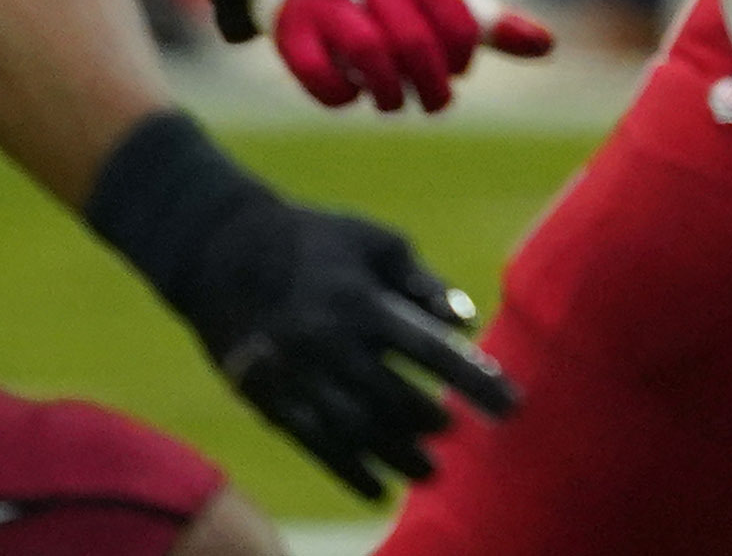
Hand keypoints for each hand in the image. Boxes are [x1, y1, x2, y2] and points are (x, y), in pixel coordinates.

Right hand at [122, 165, 511, 501]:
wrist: (220, 252)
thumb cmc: (316, 240)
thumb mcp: (376, 243)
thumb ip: (424, 283)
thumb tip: (468, 321)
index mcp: (359, 301)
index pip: (430, 349)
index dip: (473, 380)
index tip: (511, 405)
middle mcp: (327, 344)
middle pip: (391, 399)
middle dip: (431, 423)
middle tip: (461, 434)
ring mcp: (295, 375)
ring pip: (354, 430)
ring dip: (396, 456)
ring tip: (431, 473)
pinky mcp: (268, 397)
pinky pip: (312, 444)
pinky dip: (348, 471)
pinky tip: (379, 490)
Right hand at [265, 0, 551, 114]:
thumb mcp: (441, 0)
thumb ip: (489, 25)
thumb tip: (548, 45)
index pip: (459, 25)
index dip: (462, 60)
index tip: (455, 70)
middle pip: (414, 43)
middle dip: (430, 86)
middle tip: (434, 103)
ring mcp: (329, 1)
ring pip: (368, 53)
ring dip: (388, 92)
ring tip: (393, 102)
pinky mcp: (291, 29)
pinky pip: (318, 73)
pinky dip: (341, 96)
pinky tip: (352, 97)